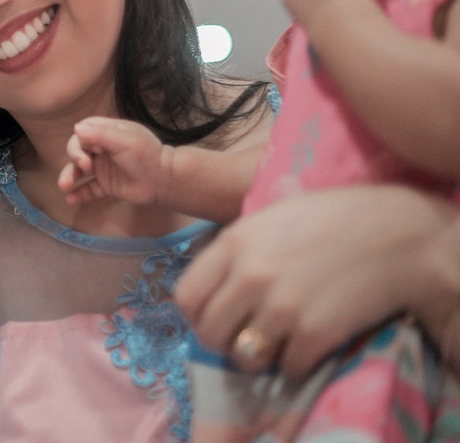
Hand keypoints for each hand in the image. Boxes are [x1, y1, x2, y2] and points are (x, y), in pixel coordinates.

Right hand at [58, 117, 172, 205]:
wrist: (163, 180)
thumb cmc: (144, 155)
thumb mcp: (123, 140)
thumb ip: (100, 134)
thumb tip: (76, 128)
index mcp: (107, 133)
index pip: (83, 133)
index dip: (79, 142)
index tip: (87, 154)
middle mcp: (102, 150)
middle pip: (78, 151)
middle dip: (75, 159)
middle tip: (84, 167)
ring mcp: (103, 168)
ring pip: (79, 171)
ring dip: (70, 176)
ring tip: (64, 186)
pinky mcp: (107, 186)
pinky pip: (89, 189)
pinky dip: (79, 194)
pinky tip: (71, 199)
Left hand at [175, 185, 457, 378]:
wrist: (399, 235)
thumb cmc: (335, 218)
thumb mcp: (272, 216)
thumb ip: (239, 247)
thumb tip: (211, 278)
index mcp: (234, 243)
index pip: (185, 296)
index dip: (198, 313)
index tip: (215, 316)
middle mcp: (249, 276)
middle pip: (210, 332)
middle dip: (226, 340)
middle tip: (248, 335)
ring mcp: (280, 306)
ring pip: (244, 357)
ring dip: (259, 357)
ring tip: (278, 342)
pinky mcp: (314, 333)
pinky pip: (288, 368)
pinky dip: (298, 364)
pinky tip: (311, 344)